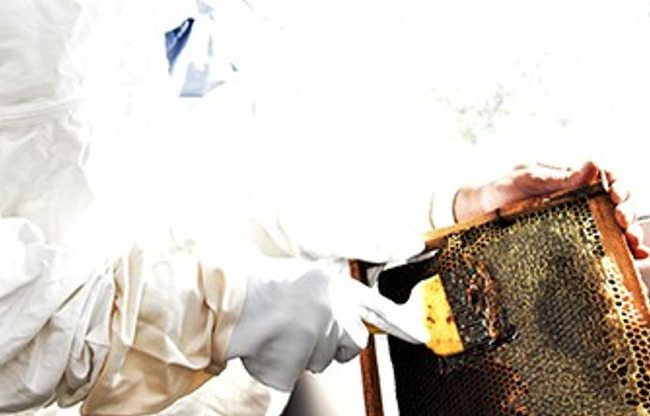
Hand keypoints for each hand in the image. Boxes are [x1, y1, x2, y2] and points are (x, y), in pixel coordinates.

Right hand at [225, 259, 416, 391]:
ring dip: (308, 353)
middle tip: (303, 331)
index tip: (419, 336)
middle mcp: (335, 305)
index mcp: (334, 284)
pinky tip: (277, 345)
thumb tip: (347, 321)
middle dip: (334, 343)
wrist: (229, 300)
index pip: (377, 305)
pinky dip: (292, 363)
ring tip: (282, 333)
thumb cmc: (258, 289)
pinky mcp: (310, 352)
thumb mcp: (301, 280)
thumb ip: (328, 296)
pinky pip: (308, 368)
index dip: (400, 322)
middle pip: (353, 341)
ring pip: (328, 358)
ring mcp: (324, 329)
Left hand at [452, 161, 649, 258]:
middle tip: (622, 220)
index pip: (607, 177)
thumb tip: (592, 167)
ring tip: (633, 242)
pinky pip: (604, 245)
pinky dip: (624, 250)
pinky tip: (636, 255)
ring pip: (616, 225)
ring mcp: (580, 221)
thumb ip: (557, 177)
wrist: (476, 213)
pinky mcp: (574, 242)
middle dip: (628, 210)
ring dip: (631, 232)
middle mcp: (581, 199)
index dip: (619, 184)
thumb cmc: (500, 190)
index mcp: (571, 179)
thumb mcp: (526, 179)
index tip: (616, 195)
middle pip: (619, 202)